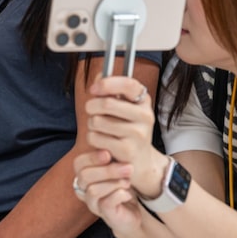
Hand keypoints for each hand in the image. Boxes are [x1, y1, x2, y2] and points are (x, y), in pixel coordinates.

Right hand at [73, 149, 143, 233]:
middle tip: (128, 167)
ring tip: (128, 181)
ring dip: (114, 183)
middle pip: (85, 176)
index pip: (78, 163)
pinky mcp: (105, 215)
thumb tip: (111, 142)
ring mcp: (93, 203)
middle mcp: (84, 189)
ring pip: (93, 190)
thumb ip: (111, 154)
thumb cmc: (124, 183)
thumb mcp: (117, 165)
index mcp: (84, 174)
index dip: (92, 157)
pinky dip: (120, 195)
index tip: (109, 153)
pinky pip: (106, 203)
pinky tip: (128, 193)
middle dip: (108, 170)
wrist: (135, 209)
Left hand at [85, 75, 166, 198]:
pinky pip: (96, 137)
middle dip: (91, 106)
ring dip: (91, 124)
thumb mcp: (125, 107)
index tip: (94, 89)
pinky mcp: (127, 150)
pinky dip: (93, 138)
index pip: (128, 84)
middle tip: (91, 111)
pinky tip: (103, 142)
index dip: (107, 84)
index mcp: (144, 101)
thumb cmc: (127, 129)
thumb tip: (98, 77)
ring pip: (97, 121)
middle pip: (106, 104)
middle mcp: (145, 116)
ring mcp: (138, 134)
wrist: (140, 160)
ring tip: (100, 129)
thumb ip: (111, 90)